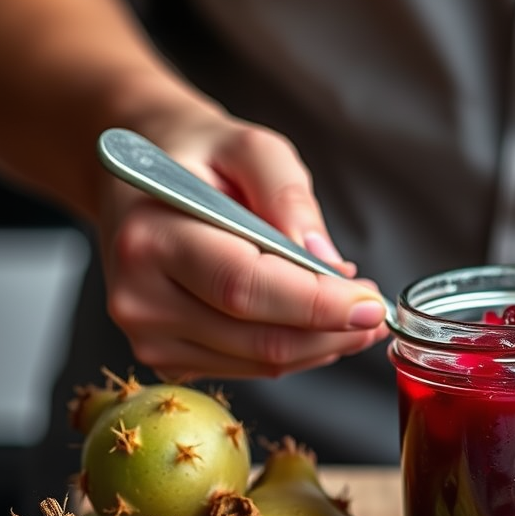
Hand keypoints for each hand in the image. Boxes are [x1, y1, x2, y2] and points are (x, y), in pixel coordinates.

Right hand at [96, 117, 389, 381]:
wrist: (140, 178)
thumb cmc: (200, 158)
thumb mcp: (252, 148)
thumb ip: (290, 198)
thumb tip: (327, 264)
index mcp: (151, 236)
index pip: (245, 287)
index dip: (318, 304)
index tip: (371, 304)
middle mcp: (138, 295)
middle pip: (259, 337)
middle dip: (332, 331)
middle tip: (375, 313)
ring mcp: (147, 333)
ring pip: (261, 361)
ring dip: (321, 345)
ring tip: (354, 315)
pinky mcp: (164, 356)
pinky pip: (249, 366)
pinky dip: (294, 351)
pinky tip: (315, 325)